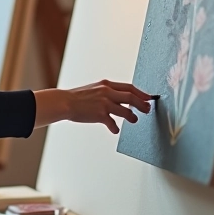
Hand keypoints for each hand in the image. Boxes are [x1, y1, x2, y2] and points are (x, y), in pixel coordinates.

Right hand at [33, 80, 154, 132]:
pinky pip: (113, 123)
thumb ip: (107, 92)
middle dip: (142, 104)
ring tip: (134, 120)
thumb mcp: (94, 89)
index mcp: (106, 84)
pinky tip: (115, 129)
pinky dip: (115, 127)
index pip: (129, 87)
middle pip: (131, 97)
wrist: (65, 102)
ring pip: (126, 110)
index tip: (148, 98)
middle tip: (147, 109)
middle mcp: (107, 92)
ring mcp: (104, 103)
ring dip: (132, 116)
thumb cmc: (77, 97)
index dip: (141, 93)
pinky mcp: (100, 114)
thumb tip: (119, 100)